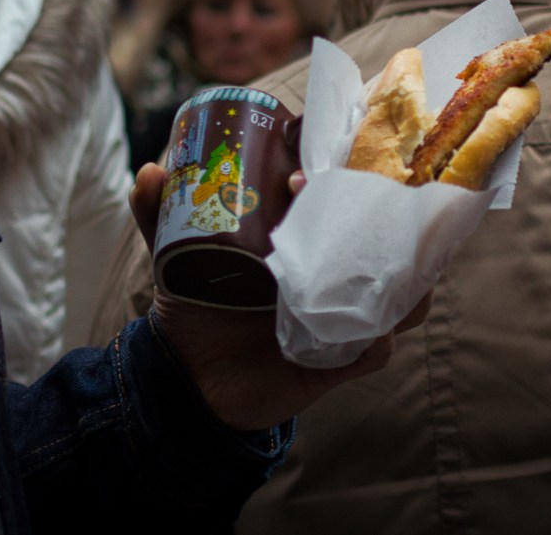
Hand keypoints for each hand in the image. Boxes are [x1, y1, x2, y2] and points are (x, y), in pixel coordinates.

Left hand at [129, 163, 432, 431]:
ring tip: (375, 261)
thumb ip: (158, 214)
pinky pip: (379, 347)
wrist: (192, 379)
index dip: (339, 176)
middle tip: (334, 211)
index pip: (341, 195)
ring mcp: (345, 312)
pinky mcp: (344, 359)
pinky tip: (370, 329)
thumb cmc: (196, 304)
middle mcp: (333, 268)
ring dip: (399, 275)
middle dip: (378, 216)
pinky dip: (378, 337)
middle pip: (384, 236)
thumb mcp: (174, 255)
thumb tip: (150, 171)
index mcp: (304, 234)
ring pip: (401, 290)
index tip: (299, 175)